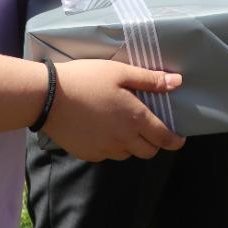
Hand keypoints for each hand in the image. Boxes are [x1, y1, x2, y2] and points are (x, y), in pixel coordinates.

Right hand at [41, 60, 186, 161]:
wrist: (48, 97)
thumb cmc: (86, 79)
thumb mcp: (119, 72)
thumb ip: (149, 80)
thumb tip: (177, 82)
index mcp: (135, 119)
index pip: (164, 138)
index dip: (175, 141)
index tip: (179, 139)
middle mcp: (123, 140)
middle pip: (148, 151)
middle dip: (154, 143)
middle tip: (149, 129)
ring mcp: (105, 150)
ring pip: (127, 154)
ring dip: (131, 144)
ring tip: (123, 127)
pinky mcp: (88, 154)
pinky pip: (107, 155)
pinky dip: (110, 146)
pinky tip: (102, 130)